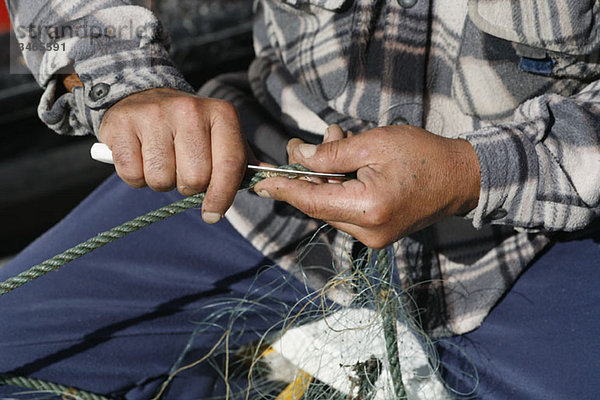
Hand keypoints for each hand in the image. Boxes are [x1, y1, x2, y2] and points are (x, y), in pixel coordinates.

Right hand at [99, 88, 248, 223]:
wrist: (143, 97)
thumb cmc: (190, 128)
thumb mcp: (221, 136)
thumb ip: (243, 162)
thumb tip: (269, 182)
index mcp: (221, 114)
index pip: (230, 166)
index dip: (222, 196)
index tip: (213, 213)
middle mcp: (190, 110)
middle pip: (195, 179)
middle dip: (188, 186)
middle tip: (182, 169)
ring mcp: (154, 115)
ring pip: (162, 180)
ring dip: (161, 181)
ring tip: (161, 160)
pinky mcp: (122, 125)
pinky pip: (132, 175)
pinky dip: (135, 176)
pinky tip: (140, 156)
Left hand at [253, 125, 480, 247]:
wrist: (461, 178)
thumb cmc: (423, 155)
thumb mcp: (374, 143)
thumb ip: (331, 154)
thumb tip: (297, 157)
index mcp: (368, 208)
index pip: (312, 201)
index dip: (283, 189)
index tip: (260, 182)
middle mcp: (368, 232)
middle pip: (319, 204)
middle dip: (308, 174)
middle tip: (305, 144)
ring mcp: (374, 238)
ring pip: (330, 207)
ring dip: (325, 178)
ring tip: (337, 143)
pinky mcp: (378, 235)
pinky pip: (345, 212)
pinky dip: (339, 188)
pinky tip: (347, 165)